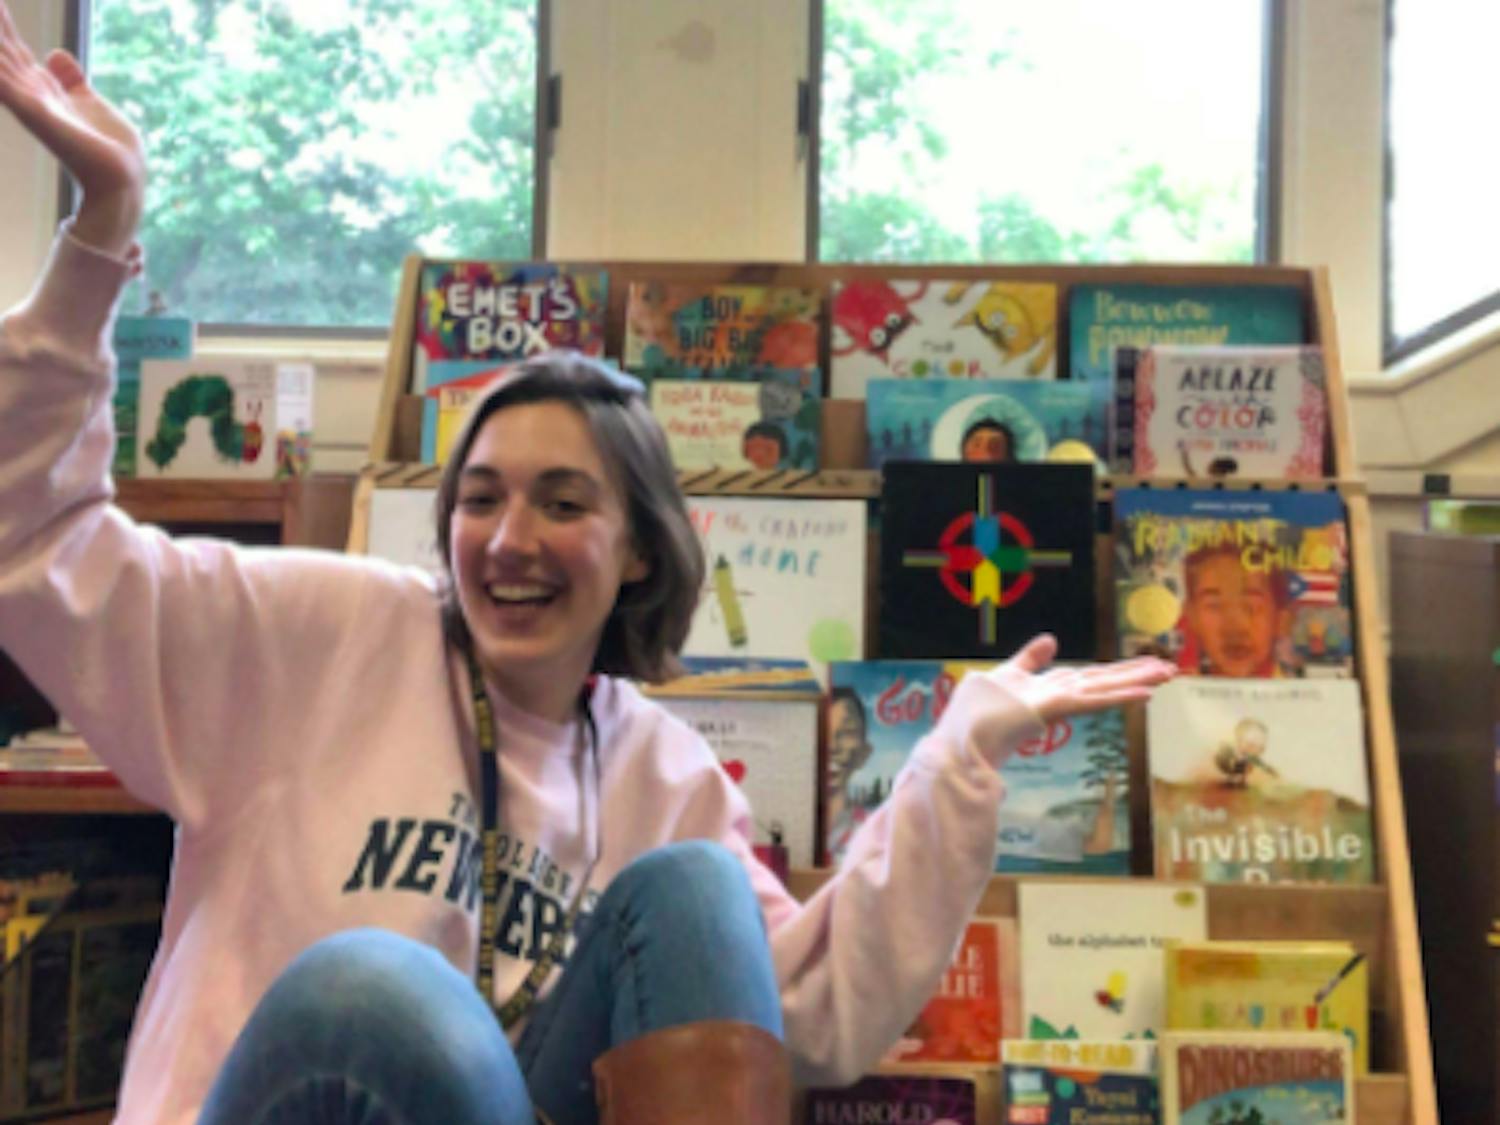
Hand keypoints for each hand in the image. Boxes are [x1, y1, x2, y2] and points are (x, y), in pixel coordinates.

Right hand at [0, 1, 143, 255]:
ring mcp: (32, 104)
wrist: (121, 179)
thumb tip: (54, 53)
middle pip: (6, 53)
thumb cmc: (110, 147)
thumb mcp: (89, 100)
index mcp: (48, 91)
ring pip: (2, 66)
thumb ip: (71, 79)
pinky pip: (5, 86)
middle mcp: (34, 95)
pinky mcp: (35, 112)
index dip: (5, 28)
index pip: (18, 52)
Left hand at [991, 634, 1176, 723]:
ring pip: (1105, 687)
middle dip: (1137, 673)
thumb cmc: (980, 713)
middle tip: (1171, 669)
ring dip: (1137, 680)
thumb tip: (1052, 639)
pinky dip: (1119, 697)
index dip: (1119, 668)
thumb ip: (1031, 659)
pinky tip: (1145, 693)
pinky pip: (1092, 700)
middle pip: (1105, 679)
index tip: (1147, 663)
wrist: (963, 739)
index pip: (1092, 675)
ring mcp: (1060, 702)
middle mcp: (1061, 695)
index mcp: (1053, 688)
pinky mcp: (1055, 708)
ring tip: (1168, 674)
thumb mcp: (1007, 674)